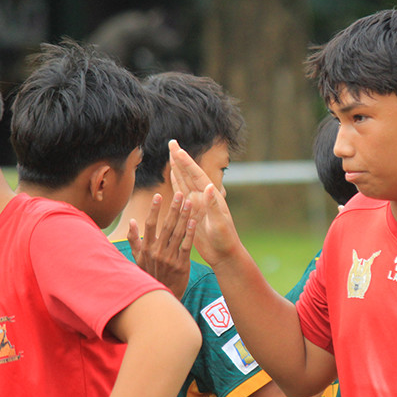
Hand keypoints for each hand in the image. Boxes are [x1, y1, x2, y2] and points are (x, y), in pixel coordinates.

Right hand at [127, 192, 194, 298]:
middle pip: (166, 226)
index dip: (154, 209)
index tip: (158, 195)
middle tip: (179, 193)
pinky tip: (194, 221)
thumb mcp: (138, 258)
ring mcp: (170, 258)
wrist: (162, 295)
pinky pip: (186, 246)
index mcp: (147, 248)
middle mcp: (157, 252)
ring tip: (189, 202)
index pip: (150, 224)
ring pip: (177, 233)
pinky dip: (190, 233)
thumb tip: (131, 221)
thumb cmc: (150, 274)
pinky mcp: (182, 265)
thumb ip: (134, 240)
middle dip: (173, 208)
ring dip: (184, 217)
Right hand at [168, 140, 241, 266]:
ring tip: (171, 154)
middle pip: (188, 174)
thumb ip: (214, 206)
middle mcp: (204, 197)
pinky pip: (182, 194)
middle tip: (172, 142)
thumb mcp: (219, 224)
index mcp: (211, 197)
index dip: (186, 162)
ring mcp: (198, 203)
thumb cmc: (225, 240)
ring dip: (177, 168)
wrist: (225, 254)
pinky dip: (177, 183)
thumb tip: (208, 187)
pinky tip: (173, 176)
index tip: (177, 149)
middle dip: (180, 158)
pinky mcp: (193, 211)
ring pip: (184, 181)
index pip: (196, 176)